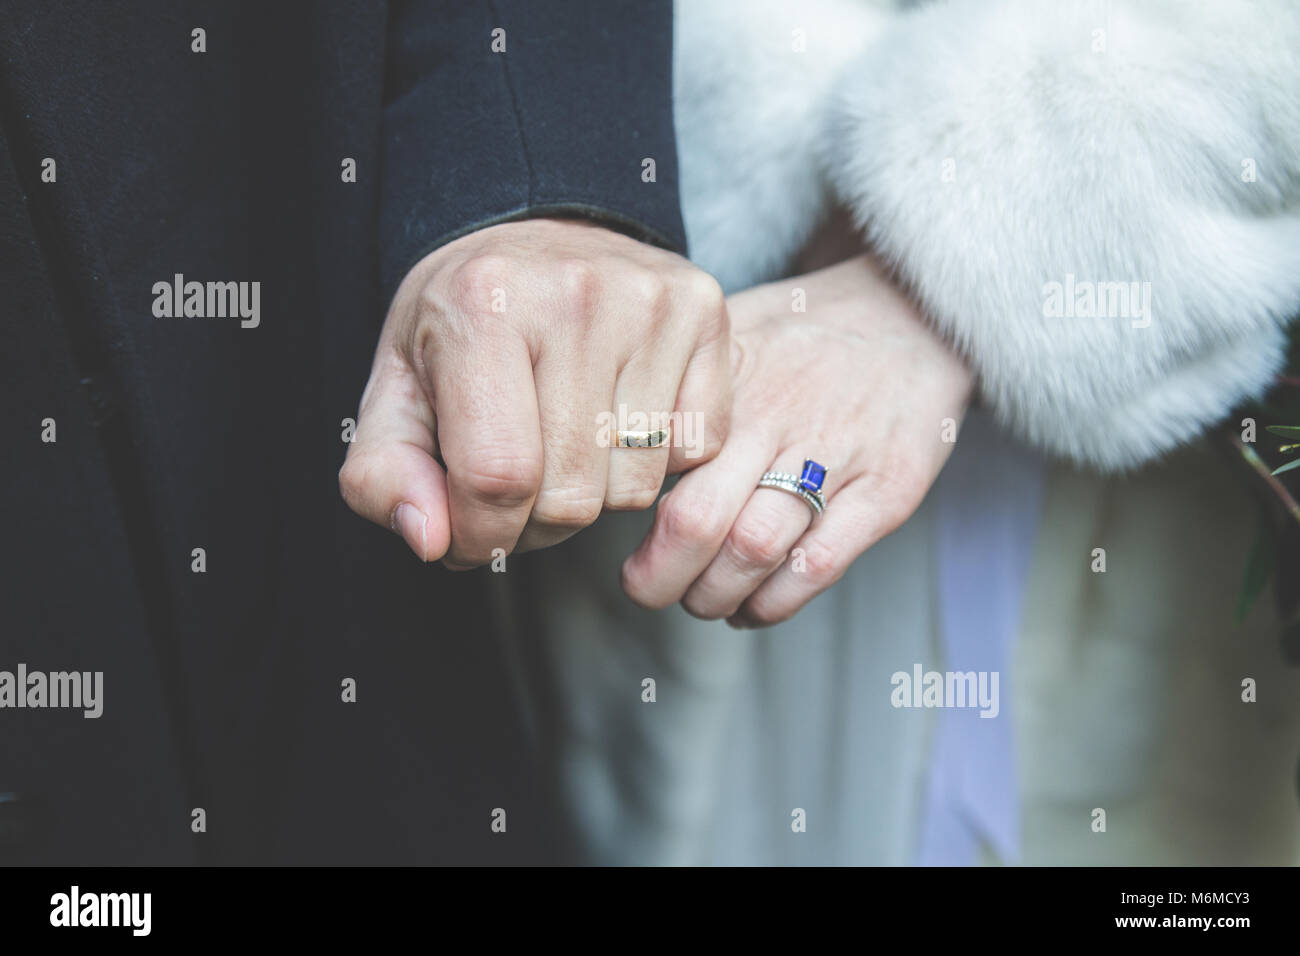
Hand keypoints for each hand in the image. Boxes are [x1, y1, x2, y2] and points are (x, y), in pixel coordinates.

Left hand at [339, 219, 729, 566]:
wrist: (536, 225)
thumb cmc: (465, 319)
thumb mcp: (396, 388)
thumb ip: (384, 474)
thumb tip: (433, 541)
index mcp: (482, 307)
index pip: (499, 477)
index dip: (482, 535)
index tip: (471, 536)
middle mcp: (576, 294)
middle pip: (571, 495)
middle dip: (534, 524)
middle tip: (517, 490)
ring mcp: (652, 301)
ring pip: (635, 486)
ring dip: (597, 495)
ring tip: (566, 452)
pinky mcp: (707, 310)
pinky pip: (695, 447)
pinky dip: (658, 458)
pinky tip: (621, 419)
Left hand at [621, 254, 971, 626]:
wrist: (912, 316)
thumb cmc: (802, 335)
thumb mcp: (730, 330)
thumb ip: (673, 381)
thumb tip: (604, 442)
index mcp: (728, 380)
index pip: (654, 457)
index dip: (622, 506)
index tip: (614, 523)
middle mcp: (778, 415)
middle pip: (699, 519)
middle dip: (659, 576)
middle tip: (645, 589)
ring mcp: (837, 456)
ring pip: (755, 550)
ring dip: (715, 594)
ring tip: (701, 599)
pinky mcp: (887, 491)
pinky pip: (818, 566)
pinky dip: (774, 602)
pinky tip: (753, 605)